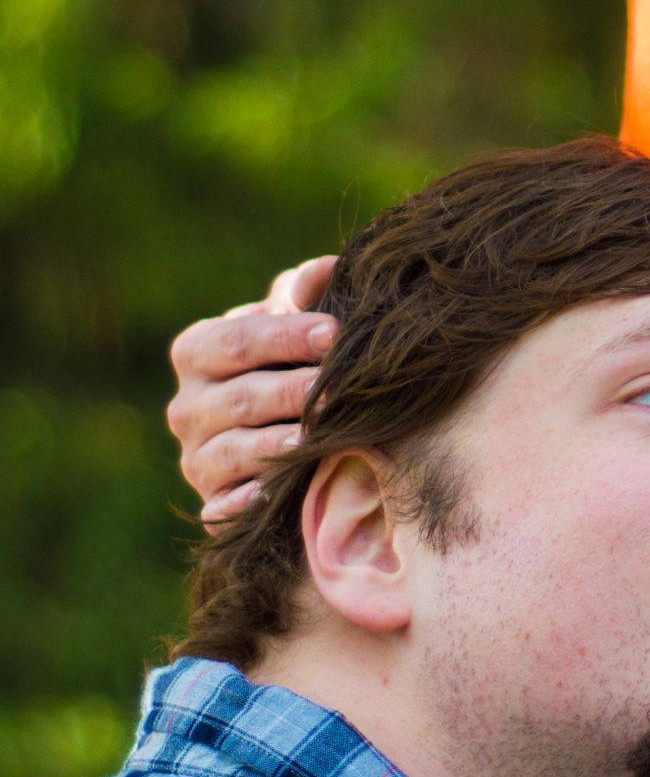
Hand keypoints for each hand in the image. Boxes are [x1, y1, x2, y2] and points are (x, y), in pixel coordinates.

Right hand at [167, 257, 338, 525]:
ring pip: (233, 451)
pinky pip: (223, 506)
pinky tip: (272, 493)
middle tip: (335, 390)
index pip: (236, 340)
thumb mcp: (293, 323)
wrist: (283, 429)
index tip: (334, 332)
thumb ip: (303, 294)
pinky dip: (244, 501)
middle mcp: (186, 407)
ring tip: (312, 439)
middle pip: (239, 398)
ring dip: (273, 446)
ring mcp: (196, 458)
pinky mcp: (212, 502)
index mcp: (197, 351)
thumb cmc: (289, 361)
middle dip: (291, 393)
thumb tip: (324, 270)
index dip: (285, 336)